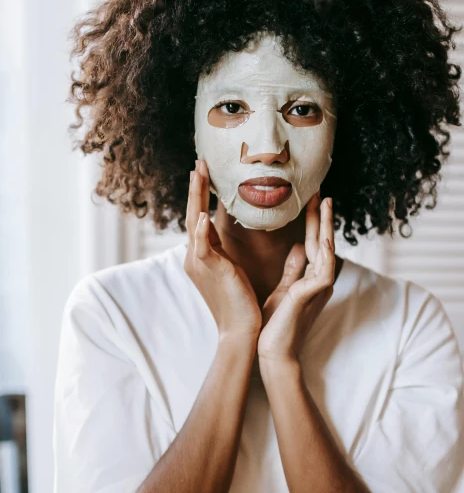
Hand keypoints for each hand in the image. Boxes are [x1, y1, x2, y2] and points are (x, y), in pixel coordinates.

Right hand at [183, 159, 261, 338]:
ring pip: (195, 224)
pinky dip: (202, 232)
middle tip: (199, 162)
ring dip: (197, 198)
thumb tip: (232, 234)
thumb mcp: (233, 270)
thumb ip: (228, 252)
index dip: (200, 195)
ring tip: (199, 174)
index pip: (199, 219)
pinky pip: (203, 248)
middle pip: (193, 215)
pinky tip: (204, 216)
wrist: (241, 330)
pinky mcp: (211, 271)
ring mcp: (200, 264)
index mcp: (202, 256)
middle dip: (196, 188)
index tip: (204, 173)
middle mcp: (195, 257)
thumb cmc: (240, 303)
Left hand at [257, 192, 335, 365]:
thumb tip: (299, 247)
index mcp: (311, 278)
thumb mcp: (285, 290)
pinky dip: (323, 254)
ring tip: (324, 204)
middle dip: (322, 217)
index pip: (313, 243)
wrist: (273, 353)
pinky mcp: (311, 296)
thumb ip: (294, 269)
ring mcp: (318, 288)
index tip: (312, 199)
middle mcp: (319, 280)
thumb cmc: (277, 325)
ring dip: (325, 227)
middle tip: (322, 191)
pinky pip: (322, 271)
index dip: (313, 221)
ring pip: (325, 252)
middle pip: (322, 242)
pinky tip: (321, 238)